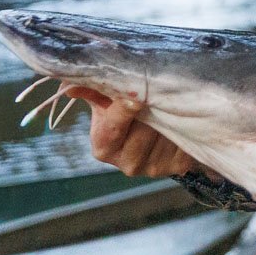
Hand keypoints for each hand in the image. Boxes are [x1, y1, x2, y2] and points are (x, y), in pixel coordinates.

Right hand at [62, 87, 204, 177]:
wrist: (156, 129)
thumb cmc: (124, 110)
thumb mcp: (105, 99)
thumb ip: (91, 90)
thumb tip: (70, 87)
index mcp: (104, 146)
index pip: (112, 128)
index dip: (122, 111)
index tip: (134, 96)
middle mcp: (128, 163)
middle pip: (142, 130)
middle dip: (150, 108)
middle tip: (157, 89)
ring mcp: (153, 167)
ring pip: (164, 132)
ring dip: (168, 112)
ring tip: (167, 99)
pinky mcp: (178, 166)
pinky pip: (184, 139)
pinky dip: (185, 123)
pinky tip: (180, 114)